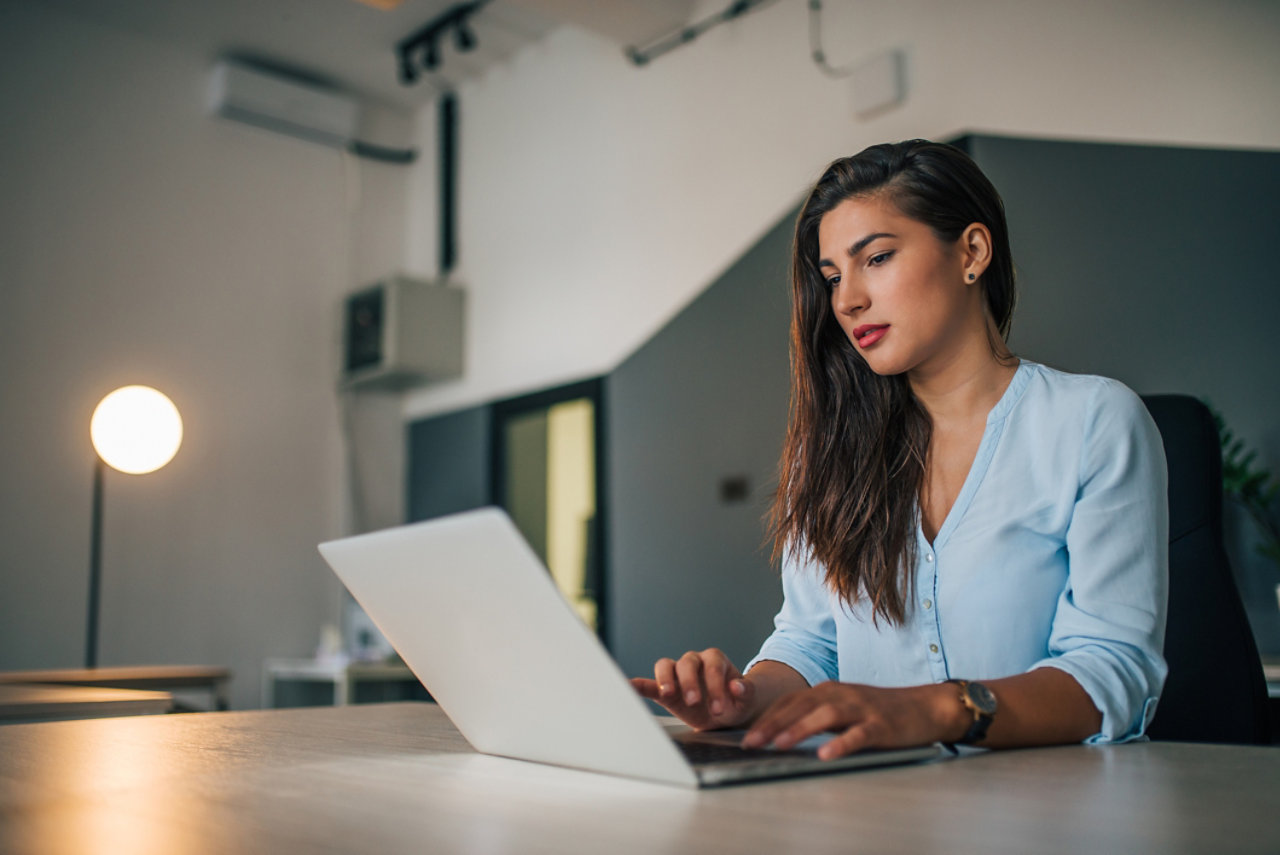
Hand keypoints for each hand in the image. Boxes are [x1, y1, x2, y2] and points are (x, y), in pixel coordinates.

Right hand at [630, 648, 755, 730]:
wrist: (727, 714)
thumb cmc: (736, 702)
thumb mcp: (746, 700)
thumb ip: (745, 692)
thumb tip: (737, 686)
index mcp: (715, 660)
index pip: (712, 665)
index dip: (715, 684)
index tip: (719, 707)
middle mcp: (695, 662)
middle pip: (687, 662)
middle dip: (690, 682)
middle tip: (694, 701)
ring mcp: (678, 674)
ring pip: (666, 666)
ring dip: (666, 679)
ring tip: (669, 694)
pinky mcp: (666, 690)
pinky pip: (650, 684)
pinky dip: (639, 685)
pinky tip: (629, 687)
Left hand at [741, 681, 960, 759]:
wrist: (925, 707)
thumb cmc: (880, 712)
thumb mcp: (844, 709)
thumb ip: (818, 716)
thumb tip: (783, 734)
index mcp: (829, 691)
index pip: (791, 702)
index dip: (768, 718)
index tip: (748, 735)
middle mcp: (841, 695)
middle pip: (801, 706)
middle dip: (774, 724)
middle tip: (752, 742)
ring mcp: (861, 708)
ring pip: (825, 716)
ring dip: (800, 729)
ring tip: (780, 745)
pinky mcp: (881, 725)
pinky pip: (858, 734)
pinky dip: (841, 743)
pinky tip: (826, 754)